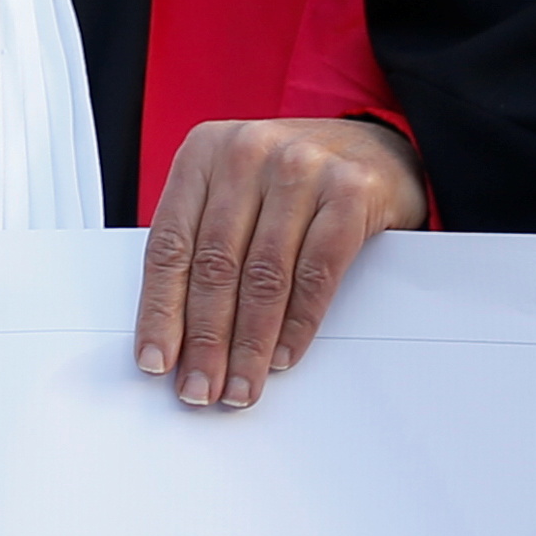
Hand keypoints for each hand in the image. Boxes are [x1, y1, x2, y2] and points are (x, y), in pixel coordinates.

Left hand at [134, 117, 422, 408]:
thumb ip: (204, 237)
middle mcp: (247, 153)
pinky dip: (298, 324)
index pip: (169, 244)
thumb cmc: (294, 177)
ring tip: (239, 385)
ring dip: (249, 344)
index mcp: (203, 152)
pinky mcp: (350, 192)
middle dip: (204, 340)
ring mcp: (301, 168)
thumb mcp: (236, 188)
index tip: (156, 359)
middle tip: (199, 388)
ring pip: (264, 275)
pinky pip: (317, 273)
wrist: (379, 147)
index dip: (159, 310)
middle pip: (214, 265)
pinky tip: (282, 355)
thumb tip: (174, 327)